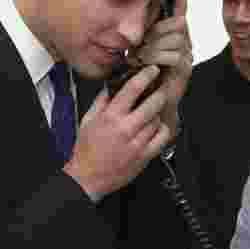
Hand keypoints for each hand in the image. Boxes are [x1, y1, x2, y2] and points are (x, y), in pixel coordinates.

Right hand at [64, 65, 171, 200]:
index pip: (133, 89)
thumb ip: (101, 102)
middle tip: (158, 89)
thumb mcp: (87, 121)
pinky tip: (154, 127)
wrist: (88, 177)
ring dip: (157, 112)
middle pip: (153, 102)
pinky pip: (162, 136)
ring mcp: (137, 142)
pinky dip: (161, 128)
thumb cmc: (86, 151)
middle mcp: (125, 128)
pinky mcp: (145, 155)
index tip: (152, 71)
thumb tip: (111, 87)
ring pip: (158, 118)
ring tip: (150, 112)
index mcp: (110, 117)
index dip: (146, 76)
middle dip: (159, 92)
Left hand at [129, 0, 191, 132]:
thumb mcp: (135, 52)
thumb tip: (129, 24)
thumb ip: (138, 37)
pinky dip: (155, 58)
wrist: (147, 104)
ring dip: (151, 47)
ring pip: (173, 38)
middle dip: (154, 31)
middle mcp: (183, 41)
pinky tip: (144, 64)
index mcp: (171, 35)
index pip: (179, 11)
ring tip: (137, 58)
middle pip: (176, 23)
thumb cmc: (139, 77)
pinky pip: (173, 55)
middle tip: (138, 46)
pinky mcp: (185, 68)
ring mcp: (186, 54)